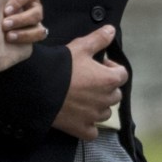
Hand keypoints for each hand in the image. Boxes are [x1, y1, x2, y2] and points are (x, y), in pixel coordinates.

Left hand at [2, 0, 45, 43]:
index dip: (18, 2)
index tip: (5, 10)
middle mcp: (35, 7)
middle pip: (35, 13)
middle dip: (20, 20)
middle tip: (4, 24)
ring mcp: (37, 22)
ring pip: (39, 29)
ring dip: (24, 34)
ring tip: (8, 36)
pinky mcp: (36, 33)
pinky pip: (37, 38)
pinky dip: (26, 40)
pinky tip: (13, 41)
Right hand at [52, 25, 126, 140]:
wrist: (40, 89)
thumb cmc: (62, 67)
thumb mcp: (80, 47)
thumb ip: (98, 39)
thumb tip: (111, 30)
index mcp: (109, 79)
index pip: (122, 74)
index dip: (111, 67)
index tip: (97, 64)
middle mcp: (106, 100)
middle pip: (115, 94)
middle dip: (106, 86)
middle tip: (88, 79)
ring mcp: (95, 116)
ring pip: (105, 112)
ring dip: (99, 105)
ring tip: (82, 96)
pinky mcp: (82, 129)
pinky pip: (93, 131)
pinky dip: (89, 125)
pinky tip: (80, 116)